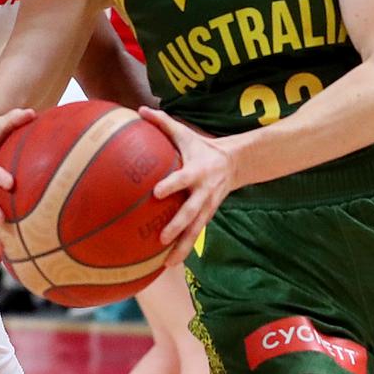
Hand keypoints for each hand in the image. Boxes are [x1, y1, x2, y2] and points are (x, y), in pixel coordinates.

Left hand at [139, 106, 235, 266]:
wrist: (235, 163)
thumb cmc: (202, 147)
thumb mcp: (185, 134)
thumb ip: (163, 123)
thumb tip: (139, 110)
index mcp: (197, 171)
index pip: (183, 179)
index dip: (172, 185)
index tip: (156, 193)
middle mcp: (204, 191)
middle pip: (192, 212)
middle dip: (178, 225)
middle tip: (161, 237)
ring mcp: (208, 206)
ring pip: (196, 230)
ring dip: (183, 247)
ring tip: (167, 264)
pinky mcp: (208, 216)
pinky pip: (195, 235)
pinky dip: (184, 249)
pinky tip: (169, 264)